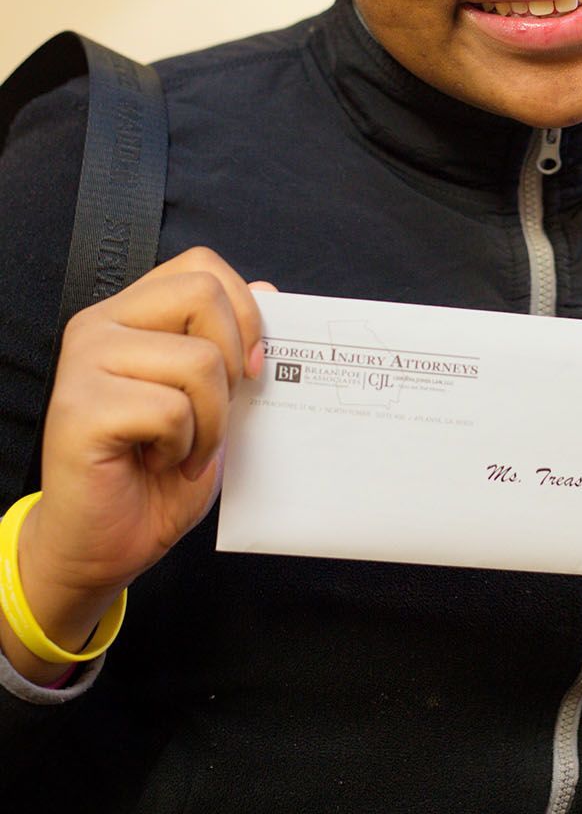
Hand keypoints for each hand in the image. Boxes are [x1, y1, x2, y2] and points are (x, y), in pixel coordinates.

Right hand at [4, 248, 274, 678]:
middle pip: (203, 295)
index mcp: (129, 313)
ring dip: (210, 421)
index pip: (201, 267)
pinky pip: (172, 410)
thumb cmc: (157, 474)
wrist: (103, 546)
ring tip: (182, 449)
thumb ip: (232, 345)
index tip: (251, 366)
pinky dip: (183, 446)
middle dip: (232, 361)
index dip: (244, 311)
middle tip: (215, 414)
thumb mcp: (212, 401)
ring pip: (198, 360)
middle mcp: (99, 325)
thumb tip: (270, 290)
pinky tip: (158, 463)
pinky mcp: (80, 408)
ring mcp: (84, 363)